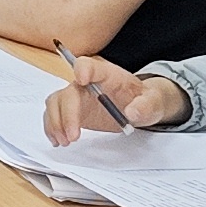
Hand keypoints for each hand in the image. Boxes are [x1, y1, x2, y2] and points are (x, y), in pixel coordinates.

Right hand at [44, 55, 179, 144]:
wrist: (138, 106)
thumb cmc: (144, 99)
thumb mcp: (153, 102)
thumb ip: (146, 105)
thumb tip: (132, 112)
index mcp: (107, 74)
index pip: (89, 65)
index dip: (83, 69)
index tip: (82, 80)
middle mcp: (86, 83)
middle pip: (68, 91)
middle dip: (67, 113)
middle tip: (73, 136)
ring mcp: (77, 96)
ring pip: (55, 102)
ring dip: (56, 122)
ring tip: (65, 141)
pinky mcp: (72, 110)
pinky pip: (53, 114)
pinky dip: (52, 127)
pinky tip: (58, 140)